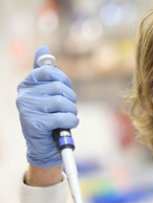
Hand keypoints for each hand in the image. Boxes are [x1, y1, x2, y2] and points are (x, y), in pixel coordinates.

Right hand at [16, 46, 78, 166]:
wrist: (44, 146)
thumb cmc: (48, 117)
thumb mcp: (46, 93)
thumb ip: (44, 72)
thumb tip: (43, 48)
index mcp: (27, 84)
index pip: (50, 72)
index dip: (64, 81)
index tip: (65, 91)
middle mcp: (23, 95)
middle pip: (59, 88)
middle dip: (71, 100)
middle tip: (67, 109)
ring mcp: (27, 110)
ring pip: (62, 102)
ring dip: (72, 112)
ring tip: (67, 118)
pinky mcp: (34, 124)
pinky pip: (63, 117)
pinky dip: (71, 122)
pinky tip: (68, 125)